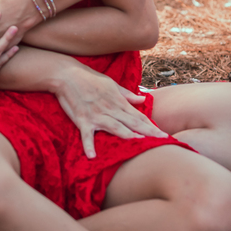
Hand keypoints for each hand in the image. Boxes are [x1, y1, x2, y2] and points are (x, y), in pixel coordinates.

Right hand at [52, 65, 167, 157]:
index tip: (164, 135)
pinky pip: (86, 134)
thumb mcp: (111, 84)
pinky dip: (88, 145)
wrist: (67, 74)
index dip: (152, 126)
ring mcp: (96, 115)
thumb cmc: (89, 78)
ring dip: (127, 135)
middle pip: (132, 123)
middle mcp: (110, 109)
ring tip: (139, 143)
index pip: (138, 116)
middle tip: (161, 142)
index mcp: (118, 101)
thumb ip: (127, 94)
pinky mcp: (82, 119)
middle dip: (148, 132)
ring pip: (115, 127)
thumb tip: (143, 100)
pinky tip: (92, 156)